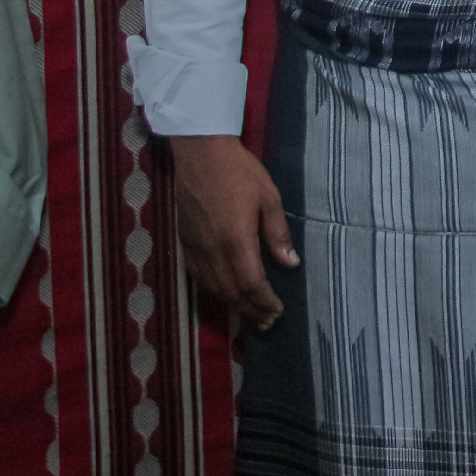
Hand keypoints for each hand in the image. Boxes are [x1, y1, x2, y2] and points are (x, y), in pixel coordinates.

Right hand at [168, 134, 295, 331]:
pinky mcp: (185, 242)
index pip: (251, 284)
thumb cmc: (239, 171)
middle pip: (231, 292)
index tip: (278, 311)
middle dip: (251, 311)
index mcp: (236, 240)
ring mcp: (195, 248)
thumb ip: (278, 233)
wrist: (199, 154)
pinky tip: (225, 294)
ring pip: (213, 289)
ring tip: (251, 315)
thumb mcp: (269, 197)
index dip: (264, 302)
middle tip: (268, 322)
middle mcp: (213, 250)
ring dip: (233, 306)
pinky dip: (214, 292)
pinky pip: (199, 277)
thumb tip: (290, 263)